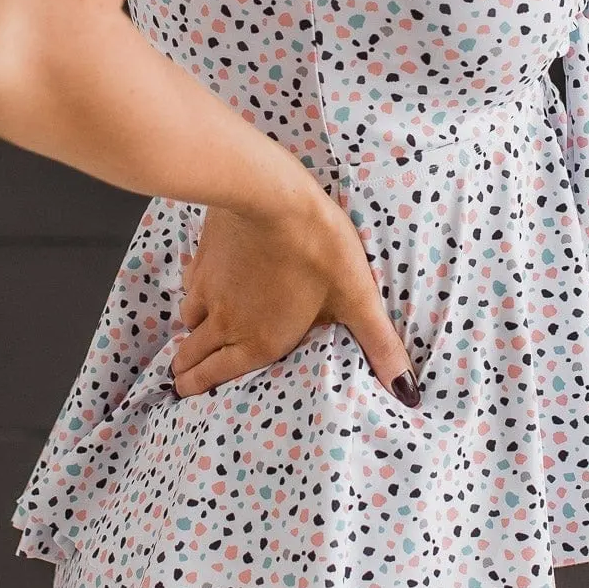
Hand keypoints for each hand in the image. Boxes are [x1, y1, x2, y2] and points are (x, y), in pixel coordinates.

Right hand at [169, 182, 421, 406]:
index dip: (198, 388)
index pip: (216, 376)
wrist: (268, 193)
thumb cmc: (316, 246)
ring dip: (189, 334)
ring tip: (192, 337)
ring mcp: (208, 287)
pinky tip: (201, 285)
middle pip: (192, 354)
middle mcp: (226, 320)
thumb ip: (378, 344)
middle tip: (181, 378)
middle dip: (187, 370)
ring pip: (188, 320)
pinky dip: (193, 294)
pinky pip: (190, 285)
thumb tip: (407, 391)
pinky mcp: (202, 256)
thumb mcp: (357, 297)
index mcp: (258, 340)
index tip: (185, 394)